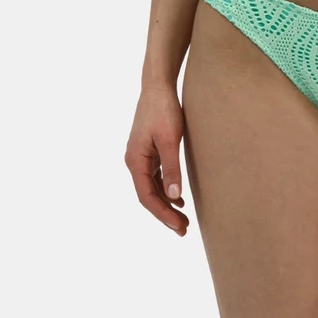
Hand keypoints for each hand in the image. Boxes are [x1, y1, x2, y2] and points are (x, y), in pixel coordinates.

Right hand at [124, 84, 189, 235]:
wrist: (158, 87)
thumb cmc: (163, 110)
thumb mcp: (170, 140)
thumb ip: (172, 168)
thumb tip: (174, 196)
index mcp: (135, 160)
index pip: (146, 196)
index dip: (162, 214)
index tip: (178, 226)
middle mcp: (134, 161)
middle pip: (148, 196)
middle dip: (165, 215)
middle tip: (183, 230)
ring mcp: (141, 158)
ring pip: (152, 190)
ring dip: (166, 206)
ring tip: (183, 221)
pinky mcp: (149, 153)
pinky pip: (155, 180)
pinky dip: (166, 192)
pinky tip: (179, 202)